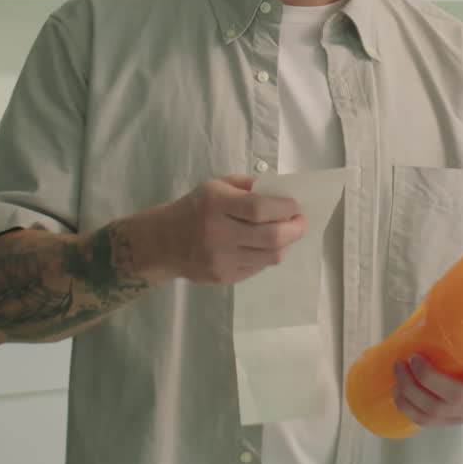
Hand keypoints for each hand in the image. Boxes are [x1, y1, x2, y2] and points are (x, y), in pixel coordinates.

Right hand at [127, 174, 304, 284]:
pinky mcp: (223, 277)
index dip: (285, 208)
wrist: (163, 242)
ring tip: (285, 234)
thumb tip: (283, 193)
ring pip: (270, 257)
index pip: (259, 209)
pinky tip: (262, 246)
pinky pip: (258, 267)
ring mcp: (220, 259)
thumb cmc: (196, 208)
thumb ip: (248, 186)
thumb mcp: (216, 186)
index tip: (296, 206)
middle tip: (300, 222)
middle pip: (272, 237)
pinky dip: (267, 256)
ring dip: (285, 244)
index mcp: (216, 203)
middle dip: (295, 229)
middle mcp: (217, 233)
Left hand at [392, 352, 462, 427]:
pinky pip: (428, 421)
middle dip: (428, 378)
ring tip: (398, 370)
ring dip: (412, 392)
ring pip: (438, 411)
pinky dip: (408, 407)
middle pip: (458, 395)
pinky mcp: (453, 418)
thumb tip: (446, 290)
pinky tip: (397, 392)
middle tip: (412, 358)